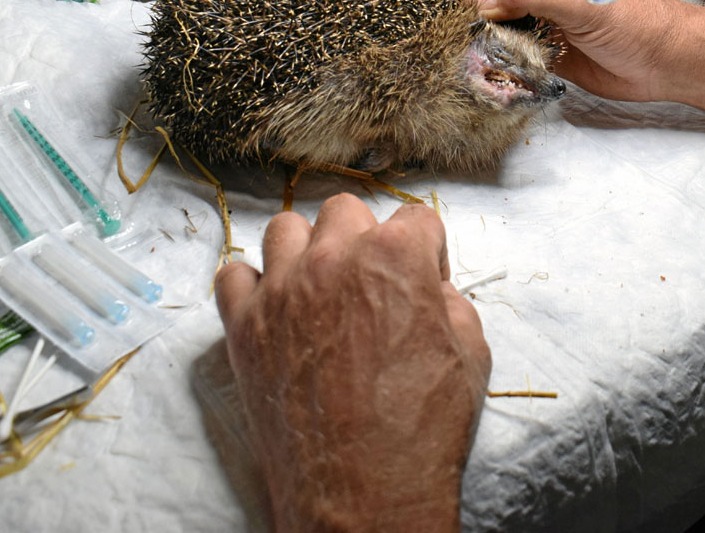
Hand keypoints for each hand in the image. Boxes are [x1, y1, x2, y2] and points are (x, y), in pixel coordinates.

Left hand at [216, 194, 491, 531]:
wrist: (363, 492)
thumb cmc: (421, 429)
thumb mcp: (471, 354)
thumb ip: (451, 302)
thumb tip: (431, 290)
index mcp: (396, 256)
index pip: (415, 218)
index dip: (427, 251)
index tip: (425, 280)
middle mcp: (334, 259)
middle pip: (345, 211)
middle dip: (363, 238)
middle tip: (372, 282)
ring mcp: (283, 290)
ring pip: (285, 230)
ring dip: (307, 251)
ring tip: (321, 289)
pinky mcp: (244, 326)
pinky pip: (233, 275)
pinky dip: (253, 285)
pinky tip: (275, 308)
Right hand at [435, 0, 703, 102]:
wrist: (665, 62)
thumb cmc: (639, 19)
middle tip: (430, 23)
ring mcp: (530, 11)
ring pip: (479, 15)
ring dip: (464, 31)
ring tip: (446, 47)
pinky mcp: (534, 44)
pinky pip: (496, 46)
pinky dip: (483, 56)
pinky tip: (476, 67)